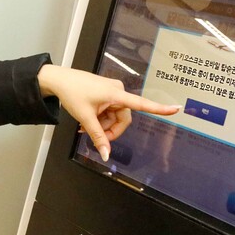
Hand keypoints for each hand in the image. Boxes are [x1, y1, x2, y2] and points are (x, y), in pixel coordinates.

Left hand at [37, 64, 179, 161]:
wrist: (58, 80)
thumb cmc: (72, 94)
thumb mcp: (85, 118)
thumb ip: (98, 137)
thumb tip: (106, 155)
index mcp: (116, 94)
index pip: (142, 104)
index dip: (160, 108)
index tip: (176, 109)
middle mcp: (118, 90)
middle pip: (123, 118)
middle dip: (110, 129)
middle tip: (92, 135)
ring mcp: (112, 90)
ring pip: (115, 116)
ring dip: (103, 124)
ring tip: (84, 126)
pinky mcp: (106, 91)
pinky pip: (109, 110)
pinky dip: (100, 118)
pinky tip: (87, 120)